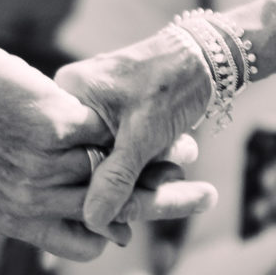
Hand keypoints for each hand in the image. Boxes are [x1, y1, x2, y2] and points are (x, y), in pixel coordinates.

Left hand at [0, 35, 213, 260]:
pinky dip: (127, 126)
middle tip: (207, 198)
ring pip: (113, 171)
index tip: (136, 230)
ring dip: (159, 162)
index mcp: (14, 219)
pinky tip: (150, 118)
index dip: (114, 236)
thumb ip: (31, 202)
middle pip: (113, 210)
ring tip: (191, 155)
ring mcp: (40, 165)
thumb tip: (79, 225)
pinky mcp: (50, 127)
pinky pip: (101, 133)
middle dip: (167, 205)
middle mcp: (28, 200)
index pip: (80, 244)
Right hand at [55, 27, 215, 236]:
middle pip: (88, 158)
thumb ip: (117, 177)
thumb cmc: (172, 84)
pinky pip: (121, 146)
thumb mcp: (144, 135)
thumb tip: (92, 221)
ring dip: (148, 165)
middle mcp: (72, 98)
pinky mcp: (113, 111)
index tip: (133, 190)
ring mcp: (92, 106)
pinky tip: (180, 147)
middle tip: (173, 171)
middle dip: (133, 173)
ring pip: (109, 156)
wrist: (208, 54)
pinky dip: (149, 154)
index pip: (68, 154)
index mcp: (66, 93)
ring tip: (186, 149)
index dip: (97, 181)